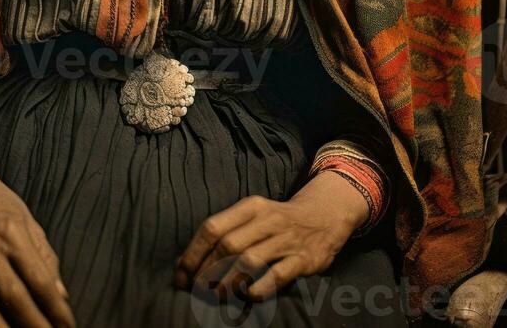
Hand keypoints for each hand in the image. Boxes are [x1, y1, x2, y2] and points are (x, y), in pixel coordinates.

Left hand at [174, 171, 368, 300]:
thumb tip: (188, 263)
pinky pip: (278, 275)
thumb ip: (226, 233)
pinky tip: (249, 297)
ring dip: (228, 282)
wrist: (325, 215)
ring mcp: (286, 239)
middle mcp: (267, 220)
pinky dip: (260, 288)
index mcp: (250, 207)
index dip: (193, 253)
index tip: (181, 275)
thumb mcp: (254, 216)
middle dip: (206, 272)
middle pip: (228, 245)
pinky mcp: (303, 259)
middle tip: (196, 292)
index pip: (213, 227)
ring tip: (216, 298)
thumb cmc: (278, 220)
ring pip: (249, 260)